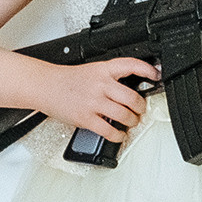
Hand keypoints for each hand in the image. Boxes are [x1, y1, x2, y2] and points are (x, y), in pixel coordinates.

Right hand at [38, 56, 158, 142]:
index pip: (131, 65)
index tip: (156, 75)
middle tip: (141, 110)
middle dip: (141, 107)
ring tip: (131, 122)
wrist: (45, 86)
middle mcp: (100, 85)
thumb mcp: (92, 71)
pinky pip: (109, 131)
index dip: (147, 70)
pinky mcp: (86, 118)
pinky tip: (119, 134)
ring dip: (132, 121)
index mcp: (103, 70)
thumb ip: (110, 78)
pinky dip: (118, 135)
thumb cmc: (67, 80)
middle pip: (132, 97)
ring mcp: (93, 102)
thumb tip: (130, 89)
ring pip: (124, 115)